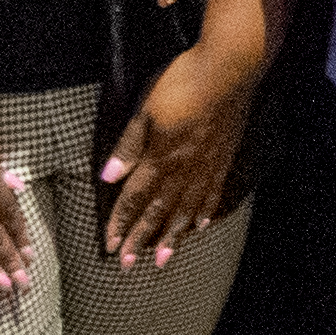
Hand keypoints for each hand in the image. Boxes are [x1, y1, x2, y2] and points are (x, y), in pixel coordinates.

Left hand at [98, 40, 261, 266]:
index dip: (121, 222)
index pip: (134, 198)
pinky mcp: (223, 159)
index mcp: (160, 158)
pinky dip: (204, 213)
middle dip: (141, 239)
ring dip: (172, 237)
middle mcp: (183, 170)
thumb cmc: (182, 83)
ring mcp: (206, 167)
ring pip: (186, 210)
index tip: (110, 246)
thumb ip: (129, 146)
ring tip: (162, 259)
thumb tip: (108, 177)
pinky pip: (212, 194)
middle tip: (129, 264)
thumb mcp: (145, 110)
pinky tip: (199, 226)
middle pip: (158, 212)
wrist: (228, 70)